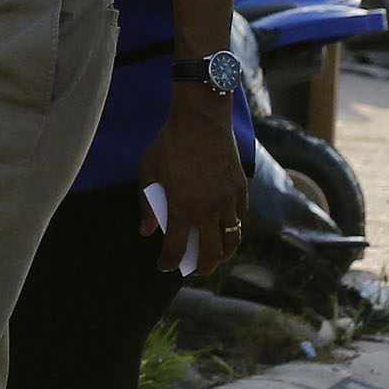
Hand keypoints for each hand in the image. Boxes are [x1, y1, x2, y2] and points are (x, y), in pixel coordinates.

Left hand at [138, 94, 247, 280]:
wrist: (201, 119)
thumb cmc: (170, 144)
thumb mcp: (149, 173)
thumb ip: (148, 205)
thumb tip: (147, 231)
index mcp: (181, 209)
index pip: (176, 250)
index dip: (168, 263)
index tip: (164, 265)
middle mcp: (208, 210)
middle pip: (211, 255)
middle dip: (201, 269)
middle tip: (193, 269)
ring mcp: (228, 201)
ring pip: (232, 241)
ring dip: (223, 254)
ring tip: (215, 256)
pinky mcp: (241, 189)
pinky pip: (240, 219)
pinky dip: (233, 229)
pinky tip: (225, 228)